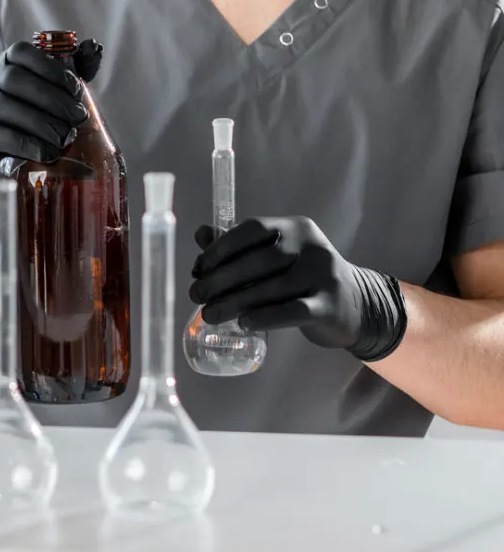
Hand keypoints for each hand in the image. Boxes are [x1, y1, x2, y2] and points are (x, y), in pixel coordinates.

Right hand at [0, 39, 101, 224]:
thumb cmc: (18, 128)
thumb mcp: (41, 103)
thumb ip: (65, 78)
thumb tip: (94, 48)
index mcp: (0, 66)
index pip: (20, 52)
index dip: (51, 67)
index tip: (76, 88)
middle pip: (14, 79)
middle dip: (52, 98)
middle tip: (78, 118)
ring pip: (5, 106)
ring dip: (43, 122)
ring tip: (65, 138)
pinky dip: (28, 143)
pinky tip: (47, 152)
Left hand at [187, 217, 407, 360]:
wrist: (355, 303)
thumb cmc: (302, 277)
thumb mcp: (276, 255)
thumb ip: (239, 246)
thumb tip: (201, 234)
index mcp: (294, 228)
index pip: (253, 229)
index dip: (221, 248)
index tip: (198, 268)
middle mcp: (312, 246)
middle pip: (259, 261)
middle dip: (221, 279)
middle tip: (196, 295)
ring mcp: (324, 275)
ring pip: (272, 288)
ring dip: (235, 302)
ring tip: (210, 314)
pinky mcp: (330, 306)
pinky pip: (294, 311)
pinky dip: (265, 318)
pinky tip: (243, 324)